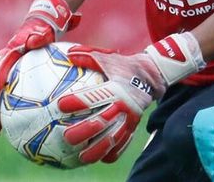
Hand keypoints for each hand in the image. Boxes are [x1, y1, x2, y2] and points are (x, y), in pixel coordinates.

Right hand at [0, 0, 79, 134]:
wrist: (41, 29)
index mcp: (8, 54)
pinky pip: (6, 98)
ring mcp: (5, 74)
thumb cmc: (43, 31)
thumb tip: (35, 39)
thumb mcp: (42, 31)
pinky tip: (10, 128)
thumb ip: (38, 35)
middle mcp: (2, 65)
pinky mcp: (11, 82)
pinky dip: (4, 112)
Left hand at [58, 32, 205, 162]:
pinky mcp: (134, 126)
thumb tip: (68, 54)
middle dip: (84, 131)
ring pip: (113, 138)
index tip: (60, 106)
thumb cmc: (125, 66)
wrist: (153, 75)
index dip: (77, 102)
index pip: (93, 97)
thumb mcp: (108, 58)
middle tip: (67, 137)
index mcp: (116, 88)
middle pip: (102, 122)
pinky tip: (102, 159)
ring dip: (97, 149)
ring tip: (81, 158)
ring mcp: (130, 118)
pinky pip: (124, 143)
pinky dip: (113, 152)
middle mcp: (124, 105)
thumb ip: (88, 55)